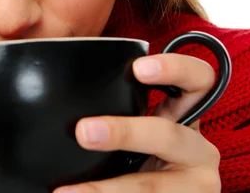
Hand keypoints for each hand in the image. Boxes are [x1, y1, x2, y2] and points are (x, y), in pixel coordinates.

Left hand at [54, 54, 220, 192]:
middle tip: (84, 131)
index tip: (138, 68)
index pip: (198, 81)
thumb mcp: (136, 134)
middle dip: (125, 132)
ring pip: (153, 186)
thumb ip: (117, 111)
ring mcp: (195, 185)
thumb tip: (50, 93)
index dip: (175, 69)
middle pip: (169, 135)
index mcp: (186, 118)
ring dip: (108, 189)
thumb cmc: (137, 162)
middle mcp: (197, 149)